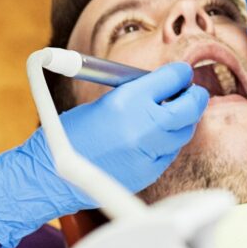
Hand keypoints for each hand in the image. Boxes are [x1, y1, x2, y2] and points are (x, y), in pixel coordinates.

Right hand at [0, 63, 206, 247]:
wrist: (51, 173)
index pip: (173, 78)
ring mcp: (147, 152)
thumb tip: (168, 85)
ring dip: (182, 122)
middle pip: (191, 106)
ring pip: (184, 132)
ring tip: (169, 116)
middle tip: (192, 93)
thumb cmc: (72, 133)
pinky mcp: (148, 173)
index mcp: (127, 100)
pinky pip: (170, 153)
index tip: (182, 74)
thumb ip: (138, 93)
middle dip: (195, 96)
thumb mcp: (105, 101)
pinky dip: (166, 144)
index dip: (181, 74)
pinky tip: (151, 140)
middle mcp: (142, 126)